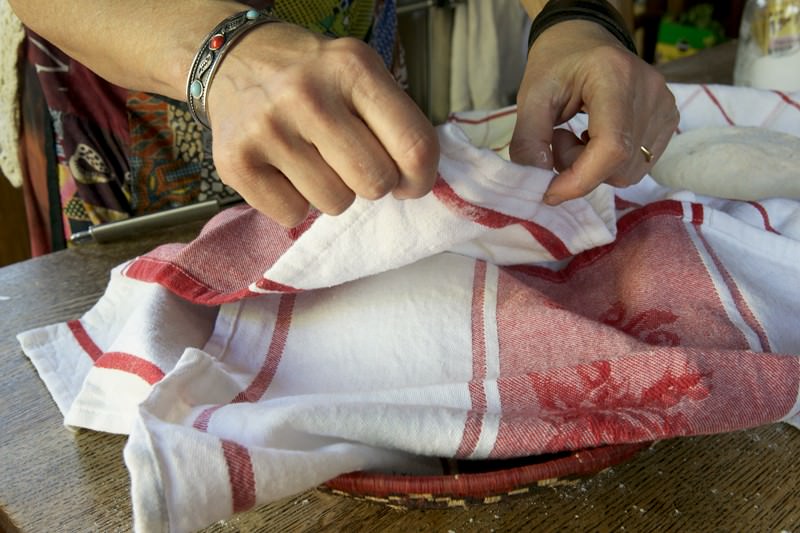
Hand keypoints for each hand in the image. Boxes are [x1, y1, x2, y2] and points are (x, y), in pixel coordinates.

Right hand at [207, 23, 438, 226]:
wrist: (231, 58)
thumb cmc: (309, 75)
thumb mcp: (358, 72)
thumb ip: (394, 120)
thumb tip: (415, 181)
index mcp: (351, 68)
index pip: (414, 146)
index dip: (421, 178)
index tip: (410, 182)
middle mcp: (307, 95)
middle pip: (375, 183)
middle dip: (373, 183)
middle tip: (353, 164)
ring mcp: (267, 129)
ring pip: (335, 204)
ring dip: (332, 192)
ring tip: (313, 159)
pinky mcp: (235, 162)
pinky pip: (293, 215)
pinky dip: (294, 202)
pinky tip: (284, 170)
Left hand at [509, 20, 678, 204]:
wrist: (585, 40)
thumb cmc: (558, 64)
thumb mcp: (531, 95)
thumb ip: (529, 139)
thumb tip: (538, 178)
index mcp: (615, 76)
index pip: (611, 146)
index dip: (580, 180)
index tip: (550, 192)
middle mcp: (650, 92)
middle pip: (619, 165)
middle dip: (580, 169)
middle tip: (557, 141)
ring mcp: (665, 107)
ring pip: (629, 171)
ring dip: (594, 167)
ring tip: (577, 136)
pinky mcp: (669, 120)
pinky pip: (638, 164)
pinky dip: (610, 163)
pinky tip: (596, 137)